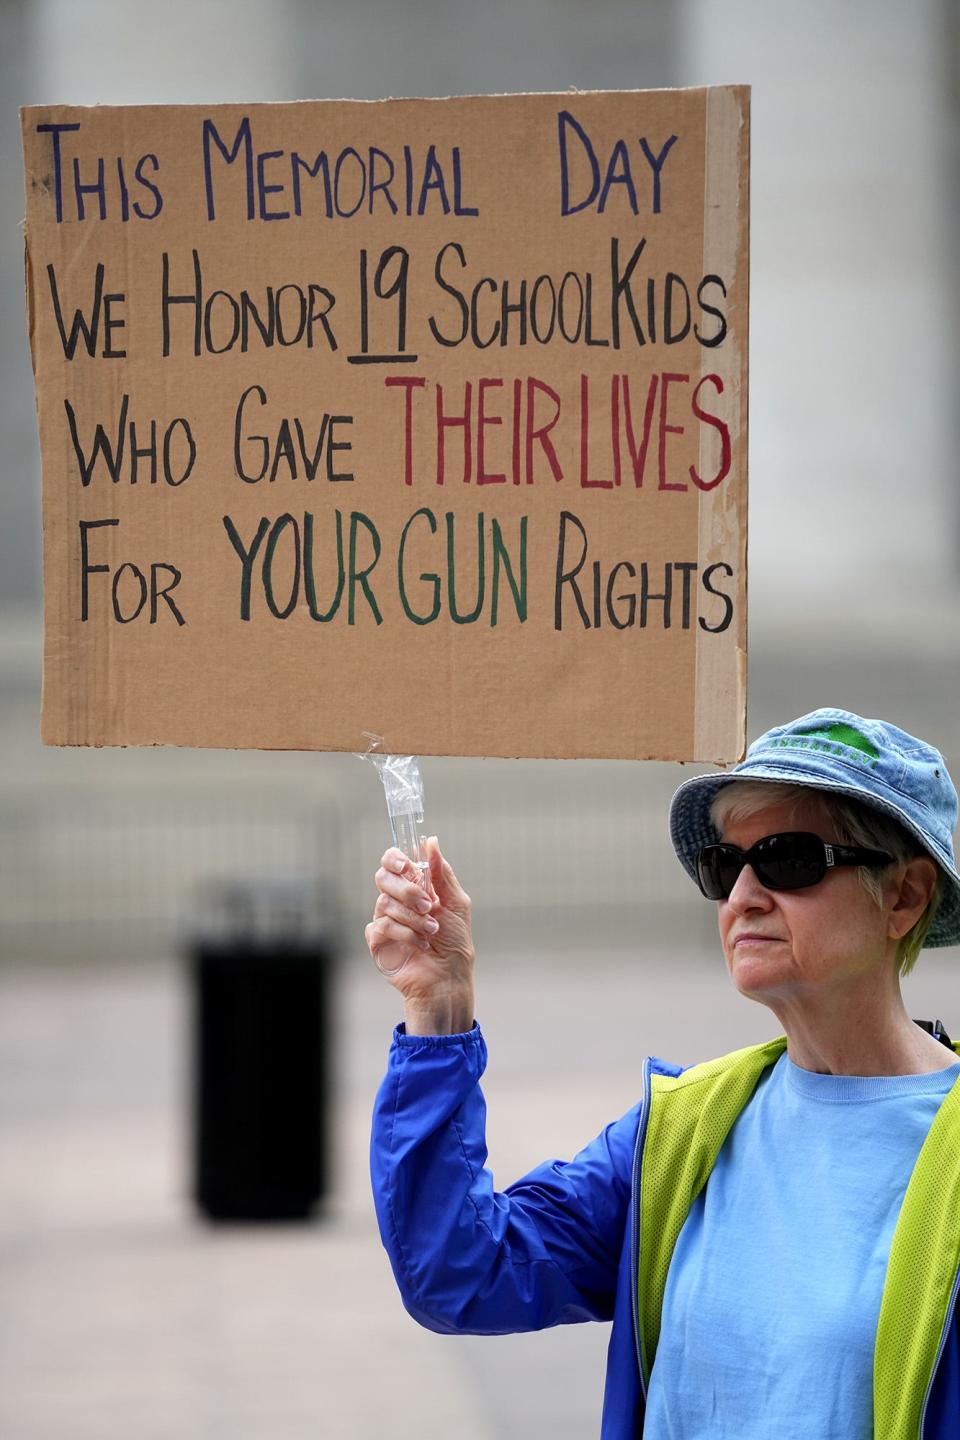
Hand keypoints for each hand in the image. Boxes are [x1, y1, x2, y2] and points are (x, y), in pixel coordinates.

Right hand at [365, 836, 474, 1033]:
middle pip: (383, 877)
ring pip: (384, 902)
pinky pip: (381, 925)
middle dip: (407, 891)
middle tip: (428, 905)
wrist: (448, 978)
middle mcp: (397, 900)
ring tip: (431, 931)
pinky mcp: (377, 940)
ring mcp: (385, 919)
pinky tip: (420, 944)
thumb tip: (431, 842)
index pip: (393, 861)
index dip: (394, 858)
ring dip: (413, 917)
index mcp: (414, 887)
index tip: (406, 865)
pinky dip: (405, 933)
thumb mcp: (456, 903)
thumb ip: (441, 873)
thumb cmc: (455, 943)